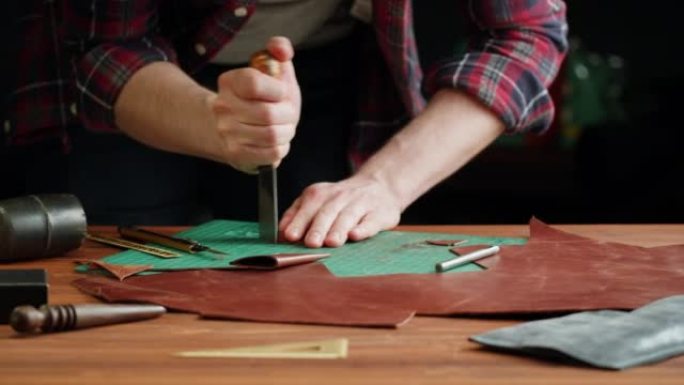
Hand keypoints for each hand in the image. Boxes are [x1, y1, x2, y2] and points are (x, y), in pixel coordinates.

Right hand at [209, 37, 300, 173]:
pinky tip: (277, 141)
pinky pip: (271, 153)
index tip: (281, 92)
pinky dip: (281, 147)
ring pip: (272, 135)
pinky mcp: (235, 152)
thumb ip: (279, 50)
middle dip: (288, 115)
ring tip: (284, 127)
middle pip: (268, 114)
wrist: (234, 126)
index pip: (254, 83)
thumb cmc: (262, 97)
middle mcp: (223, 106)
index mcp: (230, 82)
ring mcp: (227, 132)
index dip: (277, 90)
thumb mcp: (271, 69)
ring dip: (286, 132)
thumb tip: (282, 50)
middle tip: (288, 114)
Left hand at [279, 175, 401, 247]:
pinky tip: (355, 235)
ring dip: (339, 229)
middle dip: (318, 228)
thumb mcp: (317, 200)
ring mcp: (361, 204)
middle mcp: (341, 197)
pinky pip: (371, 221)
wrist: (380, 185)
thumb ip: (297, 214)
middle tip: (311, 243)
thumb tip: (281, 231)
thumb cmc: (341, 200)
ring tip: (332, 242)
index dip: (299, 222)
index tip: (290, 236)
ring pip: (348, 216)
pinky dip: (363, 228)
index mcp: (321, 194)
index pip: (308, 207)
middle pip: (327, 212)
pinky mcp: (380, 214)